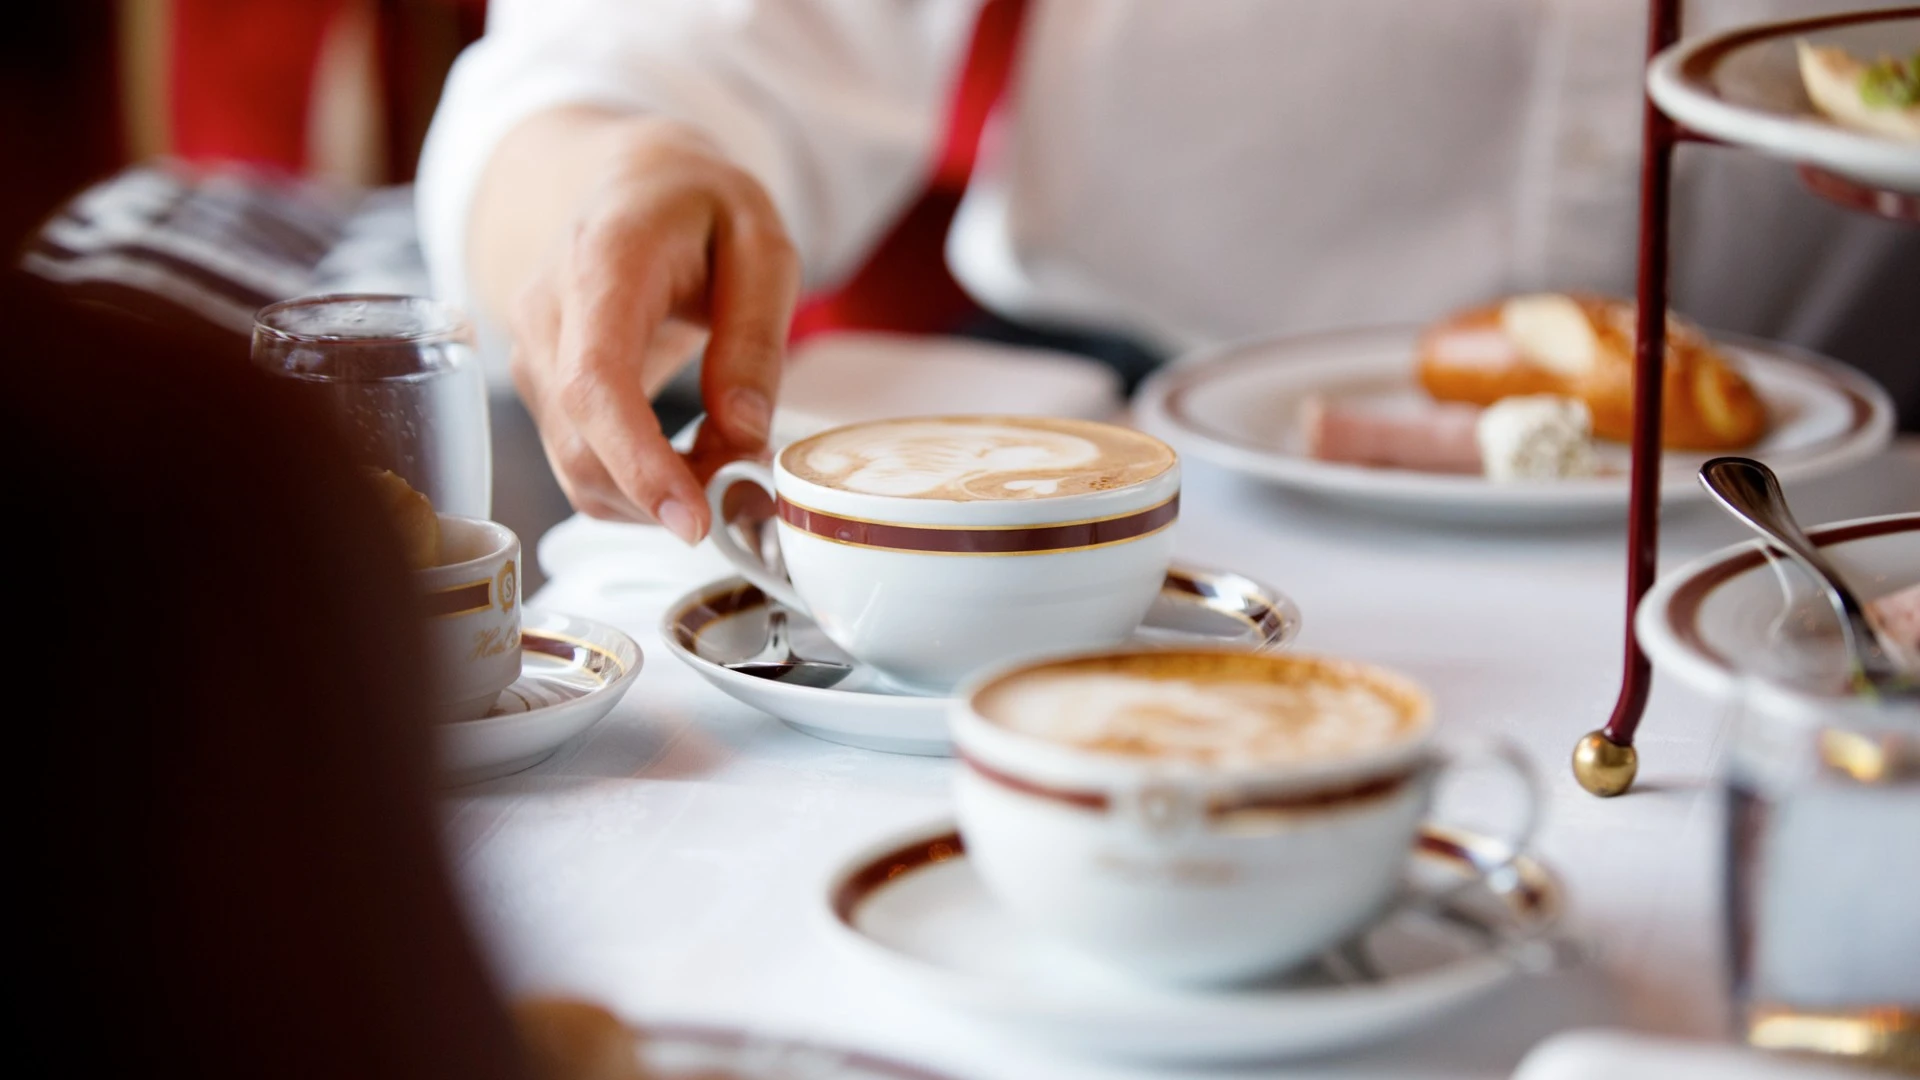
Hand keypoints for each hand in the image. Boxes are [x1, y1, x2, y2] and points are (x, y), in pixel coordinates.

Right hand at [504, 115, 799, 541]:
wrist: (632, 183)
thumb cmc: (700, 207)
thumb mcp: (762, 246)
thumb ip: (755, 336)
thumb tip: (743, 432)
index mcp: (602, 263)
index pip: (595, 380)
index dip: (637, 461)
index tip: (691, 517)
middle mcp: (546, 312)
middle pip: (579, 442)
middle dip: (664, 492)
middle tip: (745, 489)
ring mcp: (531, 352)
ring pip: (576, 466)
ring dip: (654, 495)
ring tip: (725, 461)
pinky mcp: (540, 386)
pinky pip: (578, 462)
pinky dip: (635, 485)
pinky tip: (686, 460)